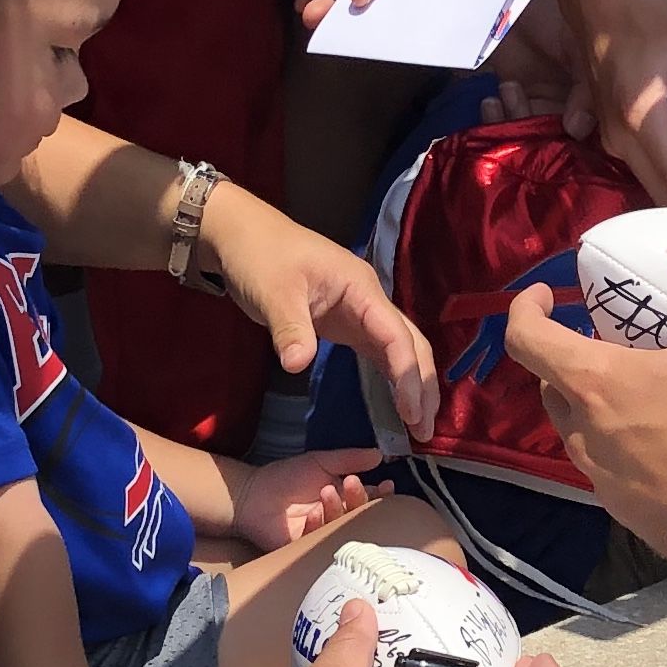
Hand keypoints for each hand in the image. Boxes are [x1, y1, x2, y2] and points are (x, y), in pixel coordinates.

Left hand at [198, 181, 440, 441]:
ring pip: (400, 350)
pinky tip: (399, 405)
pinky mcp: (347, 325)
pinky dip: (393, 379)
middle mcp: (370, 301)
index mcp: (361, 289)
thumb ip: (290, 329)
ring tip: (420, 427)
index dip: (407, 374)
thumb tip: (297, 365)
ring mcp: (361, 313)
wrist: (242, 236)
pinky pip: (380, 354)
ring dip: (414, 385)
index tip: (410, 412)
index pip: (397, 335)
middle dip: (424, 386)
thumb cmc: (260, 256)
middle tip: (425, 430)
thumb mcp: (273, 292)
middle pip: (411, 344)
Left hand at [235, 448, 385, 550]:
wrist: (253, 494)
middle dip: (360, 500)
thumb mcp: (320, 462)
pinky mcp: (307, 548)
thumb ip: (349, 459)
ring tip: (327, 491)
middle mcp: (338, 518)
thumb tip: (380, 455)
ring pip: (342, 528)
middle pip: (359, 515)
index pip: (369, 500)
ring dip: (338, 509)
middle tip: (352, 484)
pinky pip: (319, 540)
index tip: (387, 485)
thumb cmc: (285, 477)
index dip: (380, 495)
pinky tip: (314, 512)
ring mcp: (324, 534)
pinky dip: (319, 525)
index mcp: (343, 498)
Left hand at [505, 226, 666, 554]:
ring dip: (599, 406)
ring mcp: (601, 478)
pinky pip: (612, 470)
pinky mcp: (625, 512)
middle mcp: (583, 433)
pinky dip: (627, 448)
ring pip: (581, 431)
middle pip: (552, 386)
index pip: (526, 339)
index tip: (549, 295)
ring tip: (647, 392)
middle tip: (611, 343)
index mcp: (595, 383)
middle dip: (569, 358)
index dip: (527, 309)